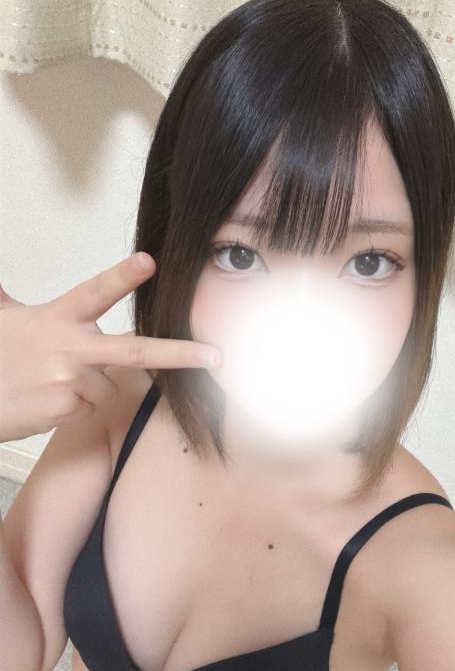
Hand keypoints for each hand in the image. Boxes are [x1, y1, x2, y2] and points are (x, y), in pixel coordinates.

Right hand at [0, 252, 220, 441]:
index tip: (151, 262)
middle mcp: (66, 346)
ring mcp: (66, 379)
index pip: (94, 292)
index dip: (123, 276)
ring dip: (88, 388)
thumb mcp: (2, 319)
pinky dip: (75, 408)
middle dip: (181, 353)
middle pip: (135, 348)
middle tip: (216, 356)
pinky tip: (47, 402)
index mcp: (55, 318)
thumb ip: (9, 297)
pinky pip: (90, 408)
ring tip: (51, 384)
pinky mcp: (62, 408)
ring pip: (107, 386)